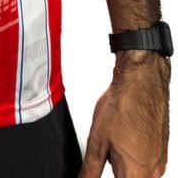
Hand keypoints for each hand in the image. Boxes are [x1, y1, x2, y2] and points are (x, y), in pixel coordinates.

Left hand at [79, 51, 170, 177]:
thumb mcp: (97, 141)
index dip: (110, 175)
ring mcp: (159, 162)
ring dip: (125, 166)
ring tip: (115, 143)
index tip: (101, 167)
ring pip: (138, 174)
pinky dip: (134, 157)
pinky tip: (125, 139)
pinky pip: (147, 164)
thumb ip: (90, 169)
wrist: (142, 83)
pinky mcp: (162, 152)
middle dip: (117, 171)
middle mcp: (152, 173)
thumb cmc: (122, 107)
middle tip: (108, 153)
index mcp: (134, 174)